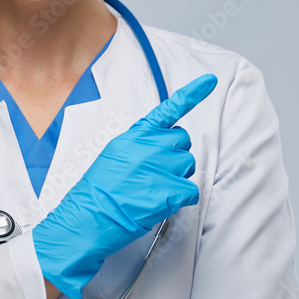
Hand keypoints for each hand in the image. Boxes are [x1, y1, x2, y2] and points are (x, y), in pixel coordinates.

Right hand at [32, 73, 217, 298]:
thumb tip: (160, 146)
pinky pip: (191, 191)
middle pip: (183, 141)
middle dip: (175, 156)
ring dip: (177, 178)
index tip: (210, 81)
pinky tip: (159, 203)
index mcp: (135, 135)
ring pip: (189, 165)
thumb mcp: (114, 155)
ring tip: (152, 190)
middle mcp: (150, 145)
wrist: (88, 217)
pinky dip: (180, 200)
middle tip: (154, 174)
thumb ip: (138, 144)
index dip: (193, 93)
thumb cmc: (98, 191)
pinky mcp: (170, 190)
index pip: (169, 109)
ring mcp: (162, 167)